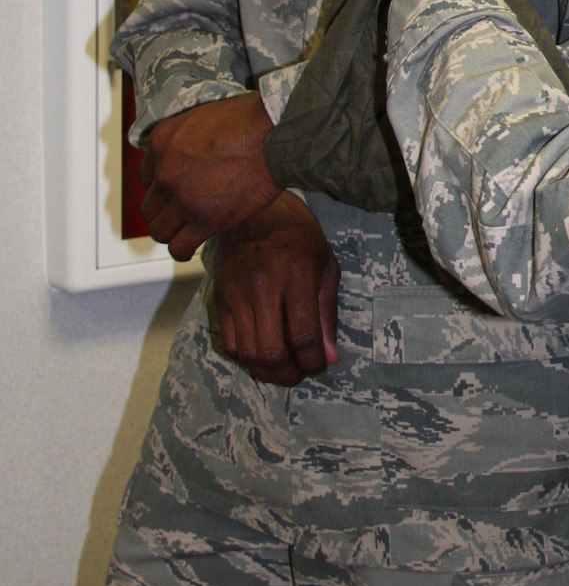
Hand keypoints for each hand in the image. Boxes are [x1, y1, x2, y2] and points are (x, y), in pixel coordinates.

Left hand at [140, 92, 282, 260]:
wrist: (274, 136)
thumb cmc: (250, 120)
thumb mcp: (203, 116)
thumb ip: (187, 137)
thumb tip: (191, 151)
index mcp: (162, 142)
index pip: (146, 175)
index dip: (163, 184)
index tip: (177, 187)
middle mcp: (166, 172)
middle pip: (150, 205)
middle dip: (165, 209)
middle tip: (181, 209)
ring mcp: (183, 199)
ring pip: (159, 229)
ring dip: (171, 230)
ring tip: (184, 229)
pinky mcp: (205, 220)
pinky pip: (178, 247)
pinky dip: (181, 250)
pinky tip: (190, 245)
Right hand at [213, 193, 339, 384]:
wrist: (252, 210)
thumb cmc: (296, 234)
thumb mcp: (325, 265)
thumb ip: (327, 312)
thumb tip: (330, 355)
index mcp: (296, 276)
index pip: (303, 336)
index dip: (314, 362)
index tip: (320, 365)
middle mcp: (263, 287)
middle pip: (271, 352)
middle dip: (289, 374)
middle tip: (300, 372)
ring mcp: (237, 294)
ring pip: (248, 354)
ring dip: (268, 371)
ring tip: (283, 367)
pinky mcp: (220, 298)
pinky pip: (230, 343)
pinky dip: (247, 358)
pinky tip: (262, 353)